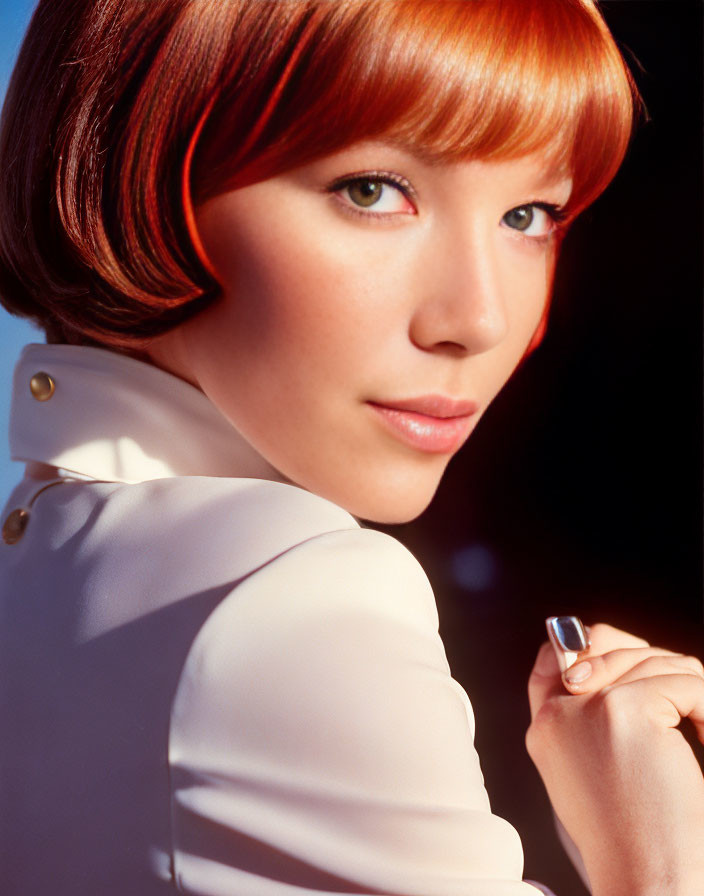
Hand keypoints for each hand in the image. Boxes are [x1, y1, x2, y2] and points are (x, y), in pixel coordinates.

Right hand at [527, 623, 703, 895]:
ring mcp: (585, 708)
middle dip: (653, 660)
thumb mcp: (596, 775)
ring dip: (689, 685)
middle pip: (605, 649)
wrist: (647, 881)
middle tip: (688, 692)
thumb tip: (612, 660)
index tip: (619, 647)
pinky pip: (681, 681)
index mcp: (545, 733)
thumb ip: (590, 722)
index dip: (585, 644)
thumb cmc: (636, 843)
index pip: (554, 663)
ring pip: (650, 662)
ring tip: (703, 723)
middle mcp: (556, 716)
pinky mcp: (621, 709)